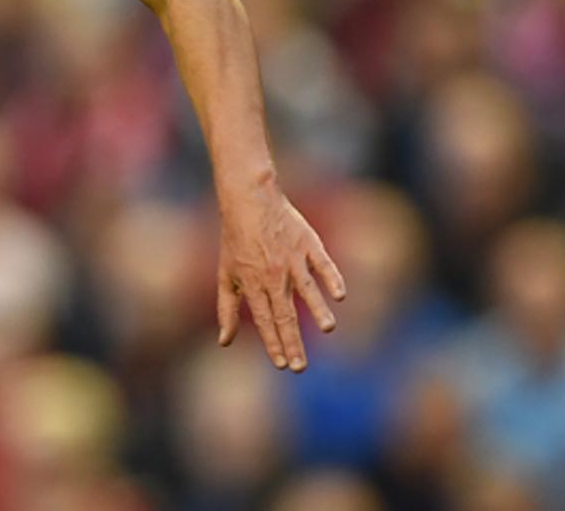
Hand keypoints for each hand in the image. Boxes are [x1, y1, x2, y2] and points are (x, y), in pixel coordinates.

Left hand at [215, 180, 345, 371]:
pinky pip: (322, 262)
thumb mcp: (225, 274)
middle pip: (285, 313)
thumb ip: (227, 309)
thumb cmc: (235, 239)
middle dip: (293, 342)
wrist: (249, 199)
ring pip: (306, 289)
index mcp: (253, 283)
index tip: (283, 365)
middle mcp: (273, 274)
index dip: (273, 343)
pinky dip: (331, 278)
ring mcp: (292, 258)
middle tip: (302, 366)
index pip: (264, 320)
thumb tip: (225, 342)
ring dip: (317, 309)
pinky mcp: (307, 243)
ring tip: (328, 328)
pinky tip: (340, 295)